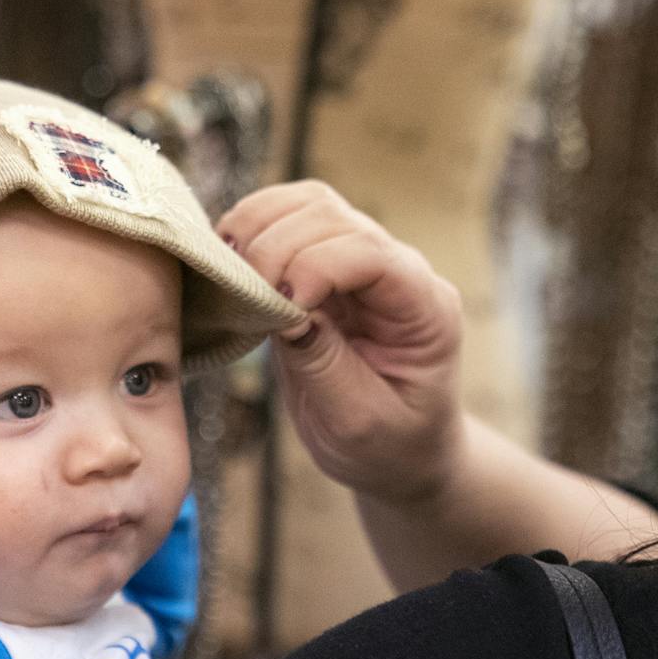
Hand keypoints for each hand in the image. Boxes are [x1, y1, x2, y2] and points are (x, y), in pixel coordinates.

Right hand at [218, 181, 464, 505]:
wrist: (397, 455)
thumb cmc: (387, 446)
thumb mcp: (358, 422)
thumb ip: (324, 363)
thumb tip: (283, 308)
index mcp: (425, 310)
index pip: (371, 253)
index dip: (317, 265)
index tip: (282, 309)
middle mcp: (399, 273)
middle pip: (334, 216)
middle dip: (279, 248)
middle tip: (248, 297)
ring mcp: (363, 262)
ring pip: (309, 203)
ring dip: (260, 228)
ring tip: (233, 273)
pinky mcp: (326, 265)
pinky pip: (288, 220)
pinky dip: (253, 230)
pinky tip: (232, 265)